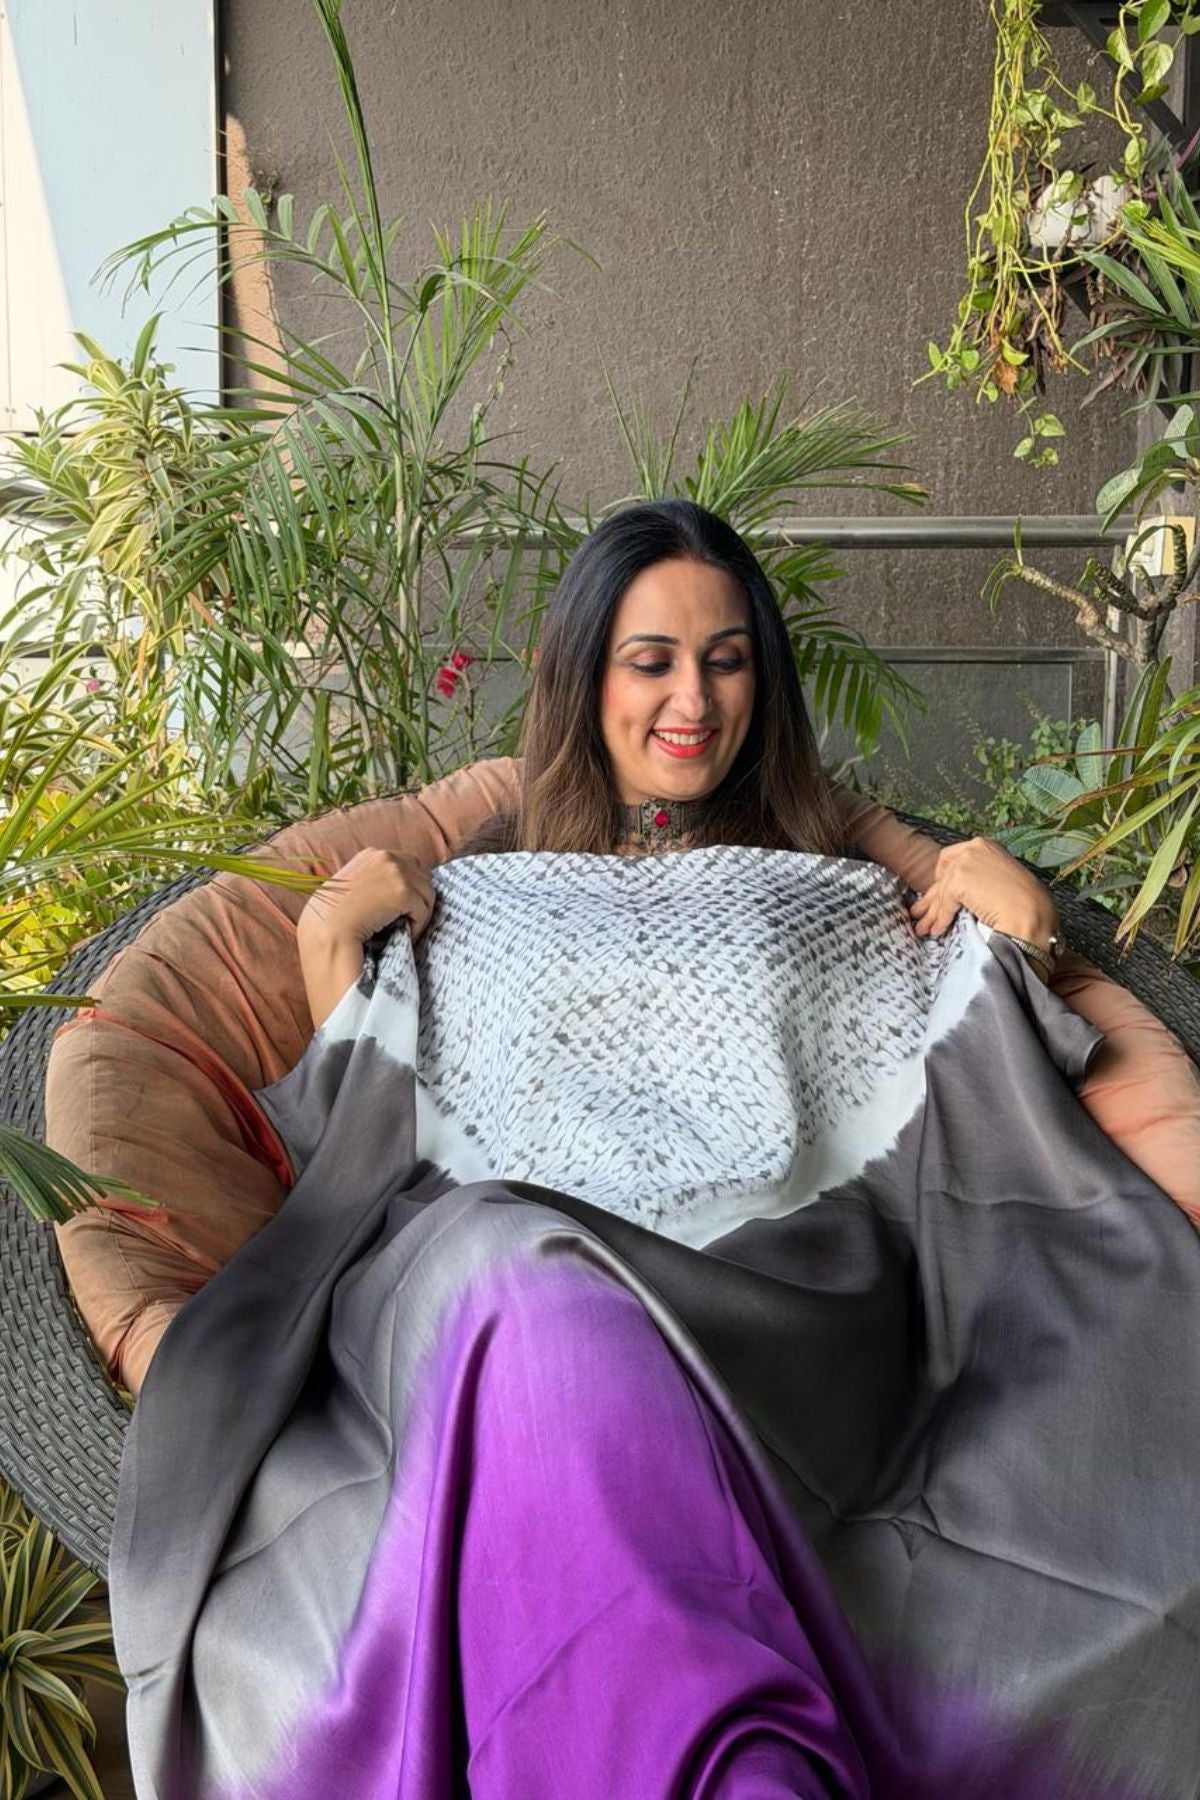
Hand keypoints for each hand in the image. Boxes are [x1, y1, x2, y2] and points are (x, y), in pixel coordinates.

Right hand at [297, 847, 435, 949]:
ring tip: (408, 928)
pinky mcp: (402, 892)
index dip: (410, 886)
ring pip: (427, 894)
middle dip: (418, 898)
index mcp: (373, 854)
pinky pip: (423, 910)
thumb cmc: (334, 915)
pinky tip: (406, 934)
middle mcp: (386, 857)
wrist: (327, 929)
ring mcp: (395, 872)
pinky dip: (418, 925)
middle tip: (409, 920)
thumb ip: (375, 879)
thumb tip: (400, 888)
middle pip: (422, 876)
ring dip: (421, 913)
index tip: (402, 907)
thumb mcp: (353, 886)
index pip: (408, 864)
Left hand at [908, 836, 1058, 946]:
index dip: (943, 879)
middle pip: (942, 876)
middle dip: (932, 898)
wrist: (1031, 915)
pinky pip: (944, 904)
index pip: (952, 859)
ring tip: (923, 928)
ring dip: (932, 913)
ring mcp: (966, 862)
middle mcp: (974, 848)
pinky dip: (940, 919)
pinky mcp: (959, 880)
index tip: (939, 895)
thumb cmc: (1025, 904)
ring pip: (941, 892)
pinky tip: (938, 930)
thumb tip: (954, 894)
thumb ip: (978, 880)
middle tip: (921, 913)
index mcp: (985, 845)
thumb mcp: (999, 881)